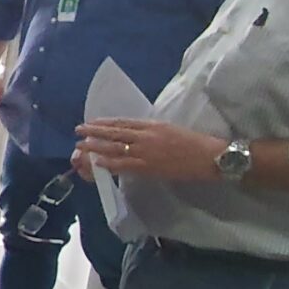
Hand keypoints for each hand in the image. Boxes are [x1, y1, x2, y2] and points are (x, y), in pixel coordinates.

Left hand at [74, 119, 224, 181]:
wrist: (210, 156)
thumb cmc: (195, 143)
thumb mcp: (171, 129)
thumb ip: (152, 131)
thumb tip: (137, 134)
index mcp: (152, 125)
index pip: (123, 122)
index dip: (105, 122)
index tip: (92, 122)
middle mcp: (146, 135)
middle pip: (114, 132)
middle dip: (94, 131)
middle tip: (78, 130)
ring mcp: (146, 151)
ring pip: (115, 148)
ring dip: (96, 147)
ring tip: (80, 146)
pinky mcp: (149, 166)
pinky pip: (124, 165)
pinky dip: (109, 163)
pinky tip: (97, 163)